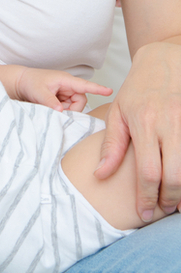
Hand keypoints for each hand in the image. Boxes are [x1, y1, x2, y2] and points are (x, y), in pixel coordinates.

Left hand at [13, 66, 111, 111]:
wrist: (20, 83)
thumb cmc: (30, 82)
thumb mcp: (39, 92)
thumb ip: (50, 102)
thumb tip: (61, 111)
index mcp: (65, 80)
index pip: (85, 85)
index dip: (98, 89)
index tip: (109, 91)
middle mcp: (68, 86)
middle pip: (81, 101)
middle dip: (72, 109)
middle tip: (56, 111)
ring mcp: (66, 93)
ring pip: (74, 107)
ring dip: (66, 111)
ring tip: (50, 107)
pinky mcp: (62, 100)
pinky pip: (68, 109)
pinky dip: (62, 112)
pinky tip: (52, 109)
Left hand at [95, 39, 180, 219]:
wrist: (163, 59)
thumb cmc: (137, 88)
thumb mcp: (118, 113)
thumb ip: (111, 145)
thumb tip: (99, 175)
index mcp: (144, 123)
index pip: (148, 171)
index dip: (147, 197)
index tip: (145, 213)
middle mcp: (168, 122)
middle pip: (174, 174)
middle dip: (170, 199)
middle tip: (164, 210)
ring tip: (177, 202)